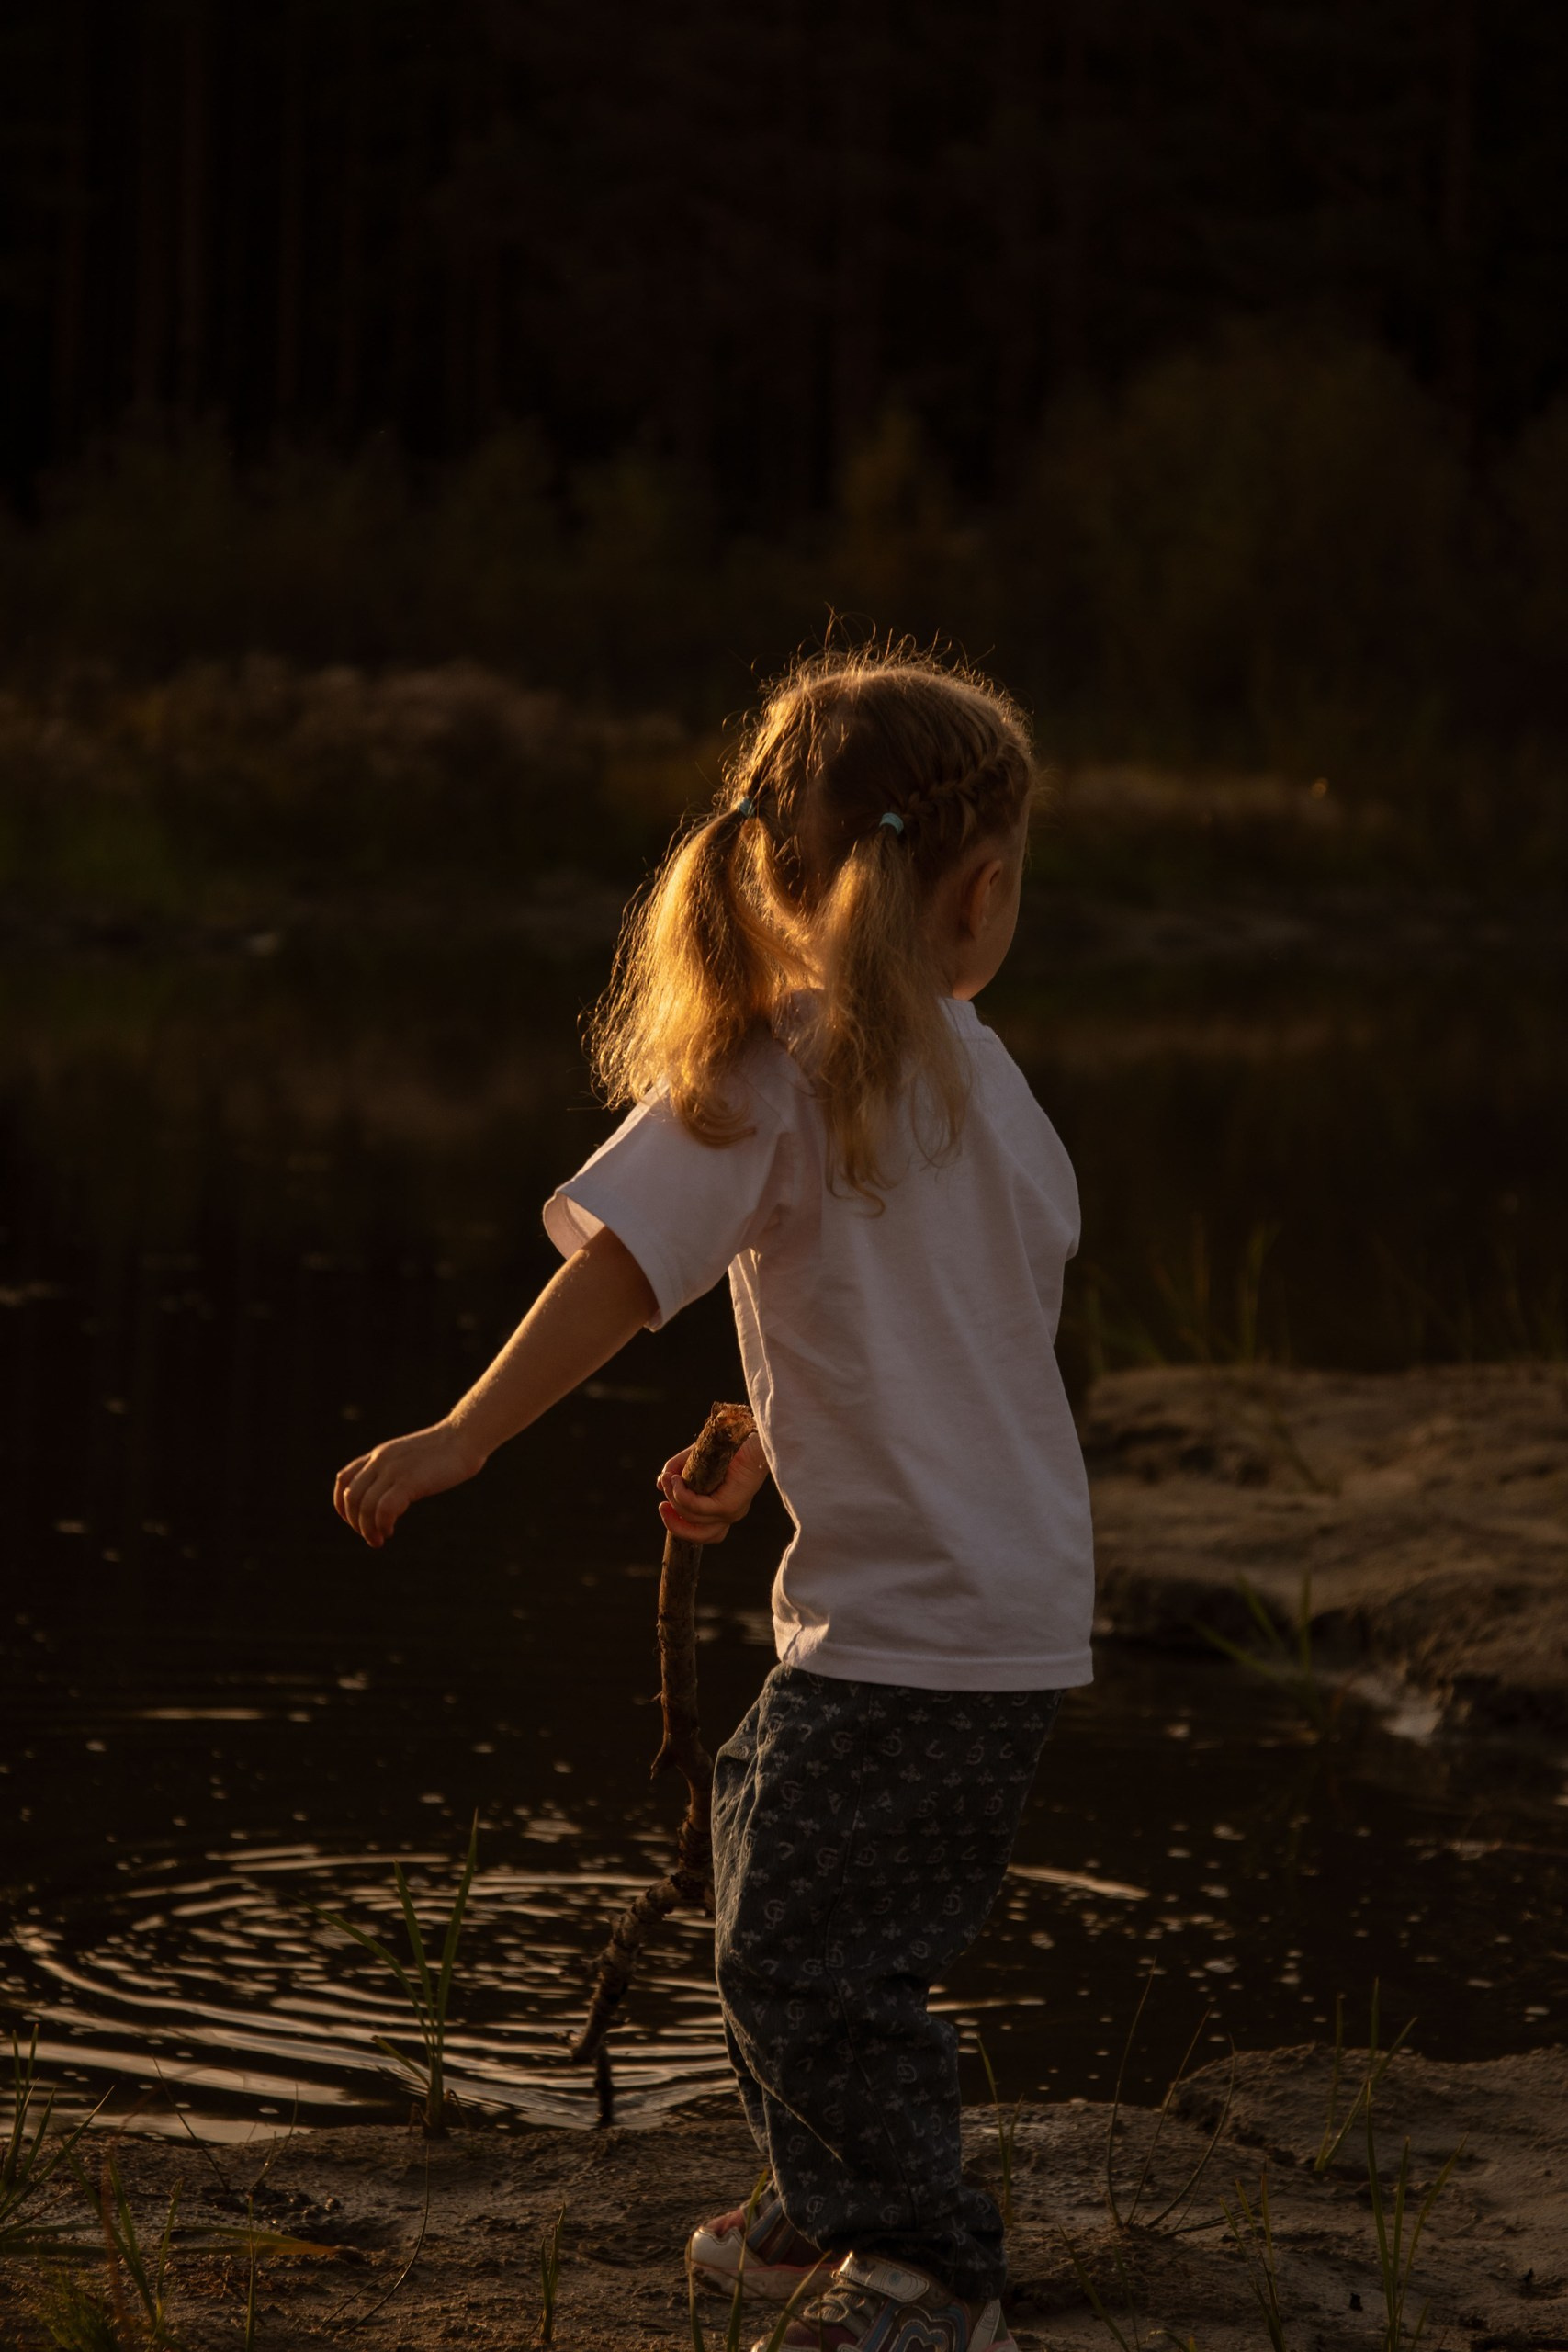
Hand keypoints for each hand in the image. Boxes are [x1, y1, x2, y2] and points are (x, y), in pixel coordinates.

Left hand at [334, 1421, 483, 1548]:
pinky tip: (390, 1531)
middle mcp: (380, 1461)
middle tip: (371, 1537)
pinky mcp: (409, 1481)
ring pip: (364, 1506)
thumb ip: (396, 1472)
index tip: (354, 1521)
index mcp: (379, 1455)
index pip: (344, 1479)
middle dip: (355, 1523)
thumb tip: (391, 1495)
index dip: (341, 1505)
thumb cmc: (444, 1452)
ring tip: (379, 1540)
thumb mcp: (410, 1458)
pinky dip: (382, 1525)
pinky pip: (384, 1509)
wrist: (464, 1438)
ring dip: (368, 1529)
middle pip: (351, 1497)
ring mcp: (394, 1470)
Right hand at [656, 1431, 769, 1543]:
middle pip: (700, 1536)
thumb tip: (660, 1484)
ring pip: (694, 1518)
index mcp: (725, 1508)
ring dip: (675, 1500)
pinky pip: (698, 1507)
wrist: (751, 1434)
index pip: (702, 1531)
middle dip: (675, 1525)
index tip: (664, 1505)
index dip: (679, 1524)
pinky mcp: (730, 1504)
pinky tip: (676, 1480)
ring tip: (669, 1480)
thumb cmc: (727, 1445)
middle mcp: (730, 1513)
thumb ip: (677, 1471)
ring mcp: (731, 1511)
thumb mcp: (695, 1460)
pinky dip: (682, 1496)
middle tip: (661, 1506)